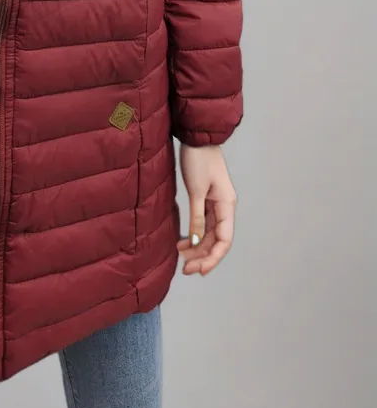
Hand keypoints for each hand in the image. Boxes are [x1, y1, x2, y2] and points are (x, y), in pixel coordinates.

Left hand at [177, 144, 236, 275]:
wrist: (196, 136)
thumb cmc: (198, 159)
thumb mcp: (196, 190)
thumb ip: (197, 217)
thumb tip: (196, 241)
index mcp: (227, 205)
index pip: (224, 240)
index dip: (213, 258)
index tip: (199, 271)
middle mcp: (224, 206)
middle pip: (217, 239)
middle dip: (202, 255)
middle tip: (185, 269)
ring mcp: (215, 202)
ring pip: (209, 232)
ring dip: (197, 246)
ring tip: (181, 256)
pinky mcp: (205, 197)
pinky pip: (203, 222)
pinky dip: (194, 233)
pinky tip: (183, 240)